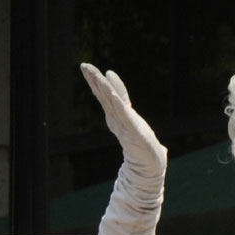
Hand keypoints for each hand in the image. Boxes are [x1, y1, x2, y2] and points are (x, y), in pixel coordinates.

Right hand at [81, 63, 166, 179]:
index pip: (106, 96)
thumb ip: (133, 121)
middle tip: (84, 65)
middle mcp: (118, 120)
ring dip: (103, 88)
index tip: (89, 67)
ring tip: (96, 75)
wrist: (150, 169)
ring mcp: (124, 126)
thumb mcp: (137, 127)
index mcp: (118, 118)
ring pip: (111, 103)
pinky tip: (111, 93)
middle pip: (104, 97)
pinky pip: (124, 115)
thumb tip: (131, 115)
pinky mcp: (133, 132)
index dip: (98, 82)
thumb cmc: (145, 150)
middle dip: (94, 80)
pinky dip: (117, 104)